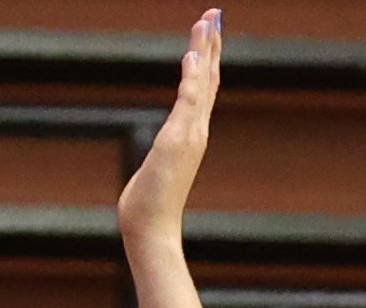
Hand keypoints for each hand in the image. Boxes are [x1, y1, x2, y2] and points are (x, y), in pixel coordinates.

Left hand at [117, 11, 220, 255]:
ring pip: (202, 83)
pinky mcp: (178, 140)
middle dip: (212, 45)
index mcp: (191, 135)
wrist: (151, 229)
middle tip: (215, 14)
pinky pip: (188, 101)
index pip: (202, 89)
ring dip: (205, 50)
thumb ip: (161, 155)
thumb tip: (158, 156)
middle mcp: (196, 131)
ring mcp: (190, 135)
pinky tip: (193, 53)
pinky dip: (193, 77)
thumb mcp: (156, 169)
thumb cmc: (149, 205)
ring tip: (208, 21)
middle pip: (208, 79)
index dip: (207, 59)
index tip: (209, 32)